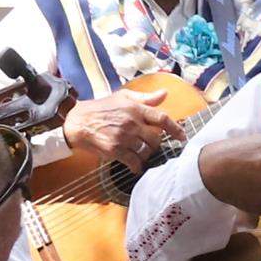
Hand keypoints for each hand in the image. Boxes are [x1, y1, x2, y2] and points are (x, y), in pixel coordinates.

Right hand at [63, 91, 178, 165]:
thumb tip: (165, 94)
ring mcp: (123, 137)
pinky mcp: (115, 150)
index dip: (175, 129)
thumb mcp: (123, 97)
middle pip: (156, 139)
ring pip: (146, 151)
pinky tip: (136, 166)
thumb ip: (145, 98)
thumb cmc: (102, 108)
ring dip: (146, 154)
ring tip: (141, 153)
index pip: (162, 119)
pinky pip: (134, 161)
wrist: (78, 121)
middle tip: (150, 144)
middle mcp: (132, 123)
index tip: (182, 136)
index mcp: (135, 109)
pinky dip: (137, 166)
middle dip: (156, 143)